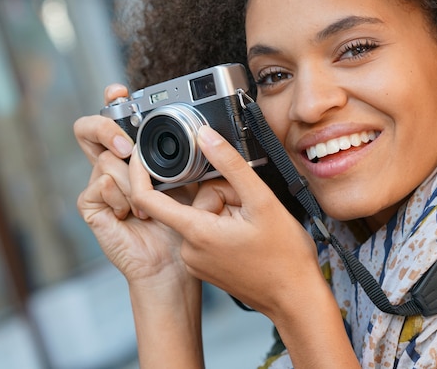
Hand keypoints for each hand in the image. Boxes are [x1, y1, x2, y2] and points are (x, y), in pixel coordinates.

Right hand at [74, 84, 196, 283]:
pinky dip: (123, 198)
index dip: (112, 103)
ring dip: (132, 182)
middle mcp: (112, 167)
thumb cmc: (181, 224)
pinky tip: (135, 216)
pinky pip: (101, 184)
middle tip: (126, 144)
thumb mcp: (189, 182)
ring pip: (106, 160)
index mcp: (134, 158)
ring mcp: (99, 186)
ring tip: (147, 207)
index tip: (119, 91)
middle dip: (105, 128)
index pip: (115, 121)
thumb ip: (182, 156)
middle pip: (88, 129)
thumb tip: (197, 130)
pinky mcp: (91, 206)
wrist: (173, 263)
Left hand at [127, 125, 323, 317]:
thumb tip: (205, 137)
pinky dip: (225, 227)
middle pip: (192, 202)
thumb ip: (230, 164)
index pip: (146, 199)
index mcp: (197, 232)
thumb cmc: (285, 257)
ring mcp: (197, 261)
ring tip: (251, 225)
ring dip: (226, 211)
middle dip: (221, 195)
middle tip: (248, 208)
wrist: (296, 299)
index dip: (140, 173)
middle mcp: (189, 250)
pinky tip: (247, 235)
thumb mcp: (262, 200)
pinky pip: (207, 233)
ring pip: (202, 216)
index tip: (143, 155)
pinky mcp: (205, 267)